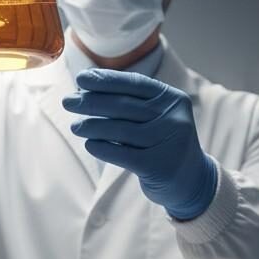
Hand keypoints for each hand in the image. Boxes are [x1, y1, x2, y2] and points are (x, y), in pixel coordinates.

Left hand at [62, 69, 217, 219]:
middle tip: (68, 102)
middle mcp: (173, 117)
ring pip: (120, 130)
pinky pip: (122, 154)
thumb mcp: (157, 116)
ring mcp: (167, 142)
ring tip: (75, 126)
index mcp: (172, 98)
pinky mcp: (158, 166)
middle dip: (91, 102)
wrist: (191, 180)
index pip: (134, 83)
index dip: (105, 80)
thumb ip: (130, 102)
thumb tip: (85, 90)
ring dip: (92, 126)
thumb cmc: (162, 142)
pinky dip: (102, 148)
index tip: (80, 79)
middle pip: (124, 106)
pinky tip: (89, 144)